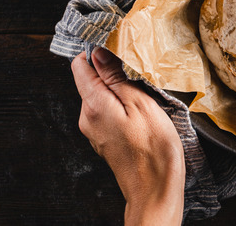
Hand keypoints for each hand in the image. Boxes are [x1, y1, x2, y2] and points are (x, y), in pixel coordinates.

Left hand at [72, 48, 184, 225]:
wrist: (155, 189)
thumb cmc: (153, 148)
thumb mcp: (140, 103)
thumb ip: (115, 77)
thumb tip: (97, 52)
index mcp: (93, 104)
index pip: (80, 65)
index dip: (95, 52)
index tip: (117, 46)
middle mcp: (87, 117)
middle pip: (91, 81)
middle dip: (113, 73)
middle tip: (141, 75)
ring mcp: (94, 131)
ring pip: (102, 97)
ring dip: (121, 91)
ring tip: (146, 97)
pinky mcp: (105, 140)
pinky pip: (109, 113)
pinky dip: (123, 107)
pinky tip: (143, 113)